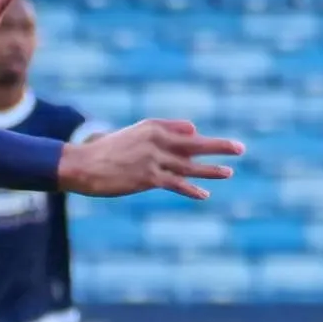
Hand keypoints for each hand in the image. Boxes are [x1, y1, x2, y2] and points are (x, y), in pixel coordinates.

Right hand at [57, 119, 245, 200]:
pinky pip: (175, 184)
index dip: (201, 141)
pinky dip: (191, 189)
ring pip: (188, 166)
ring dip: (210, 170)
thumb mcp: (135, 134)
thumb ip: (164, 129)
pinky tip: (204, 194)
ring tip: (229, 172)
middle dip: (219, 146)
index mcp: (152, 127)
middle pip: (194, 144)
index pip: (185, 132)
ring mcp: (152, 160)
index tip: (222, 146)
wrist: (82, 165)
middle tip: (240, 148)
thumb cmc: (106, 151)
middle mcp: (155, 141)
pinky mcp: (147, 178)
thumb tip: (194, 129)